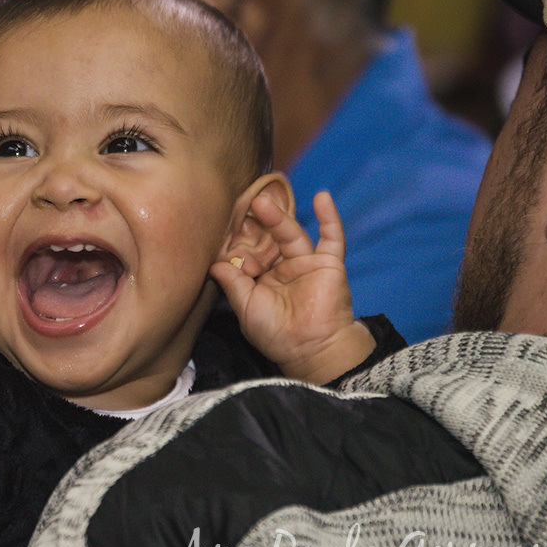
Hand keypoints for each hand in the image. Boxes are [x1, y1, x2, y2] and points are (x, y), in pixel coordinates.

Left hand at [211, 190, 373, 384]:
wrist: (310, 350)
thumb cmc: (276, 335)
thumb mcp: (247, 308)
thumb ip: (233, 284)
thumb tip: (215, 264)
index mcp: (264, 280)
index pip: (250, 254)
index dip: (239, 248)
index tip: (226, 242)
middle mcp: (284, 269)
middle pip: (269, 239)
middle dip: (256, 224)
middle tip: (242, 207)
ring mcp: (307, 264)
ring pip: (292, 234)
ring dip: (279, 217)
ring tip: (262, 201)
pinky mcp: (330, 264)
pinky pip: (332, 237)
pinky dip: (329, 217)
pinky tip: (322, 197)